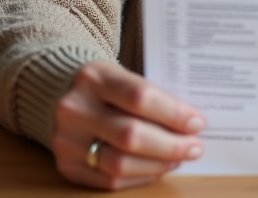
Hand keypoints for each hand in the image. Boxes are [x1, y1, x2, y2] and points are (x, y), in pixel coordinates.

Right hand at [51, 60, 205, 190]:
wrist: (60, 95)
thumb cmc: (104, 86)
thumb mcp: (122, 76)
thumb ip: (151, 97)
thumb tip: (190, 125)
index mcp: (93, 77)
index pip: (139, 97)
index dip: (173, 113)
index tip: (197, 122)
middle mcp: (74, 109)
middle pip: (131, 135)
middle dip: (170, 145)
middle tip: (194, 147)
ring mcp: (67, 140)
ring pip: (120, 164)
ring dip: (157, 165)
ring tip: (177, 158)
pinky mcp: (67, 166)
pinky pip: (109, 181)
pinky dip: (140, 177)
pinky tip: (156, 168)